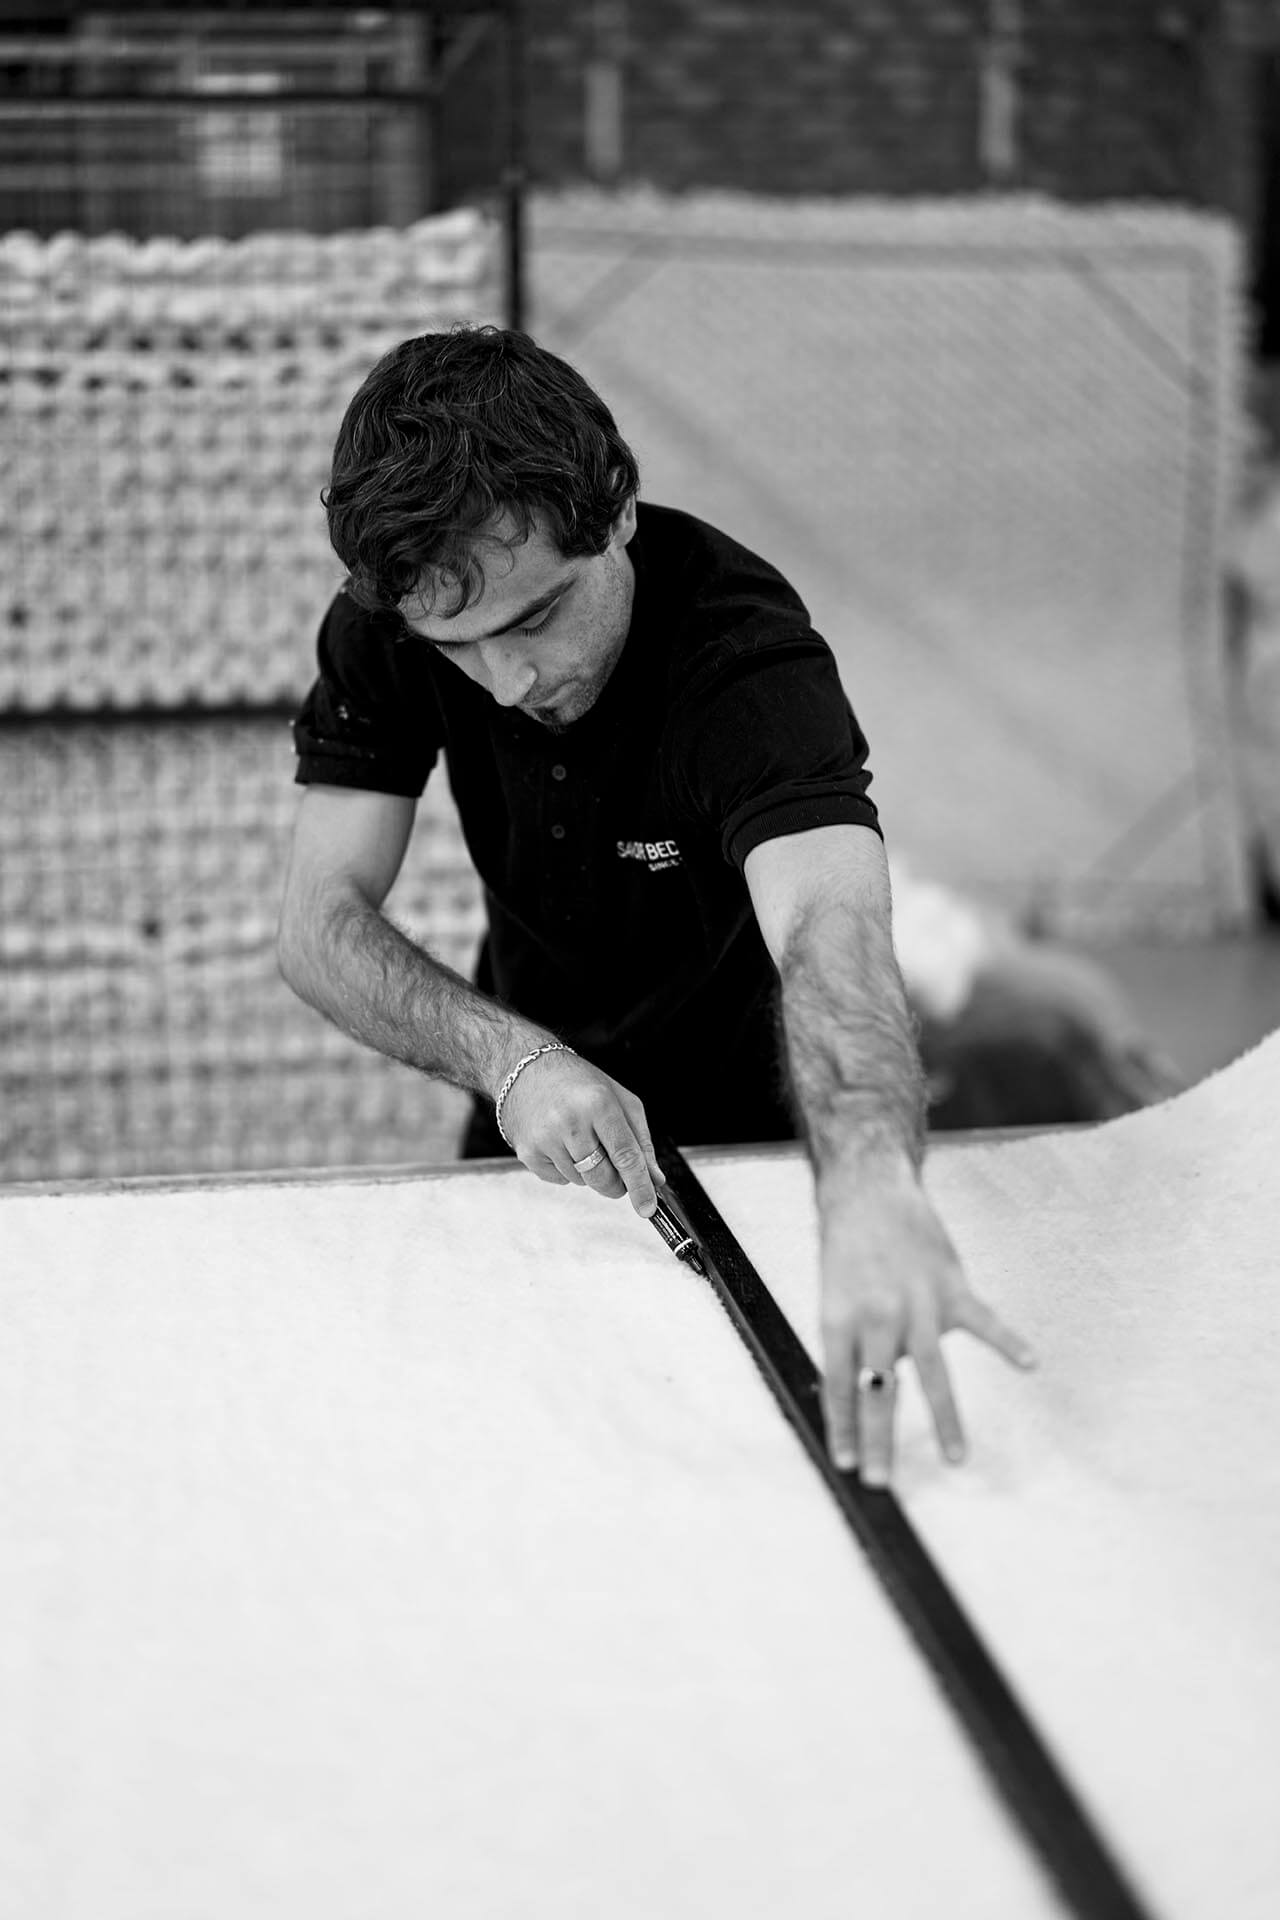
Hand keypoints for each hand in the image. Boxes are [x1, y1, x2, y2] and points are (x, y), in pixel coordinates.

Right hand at [500, 1049, 664, 1215]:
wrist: (526, 1070)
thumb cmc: (578, 1083)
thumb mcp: (620, 1100)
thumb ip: (641, 1141)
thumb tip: (654, 1179)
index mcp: (598, 1104)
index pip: (626, 1155)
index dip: (640, 1186)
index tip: (648, 1208)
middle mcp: (570, 1122)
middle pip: (603, 1177)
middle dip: (616, 1184)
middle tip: (617, 1173)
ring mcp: (545, 1139)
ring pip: (582, 1181)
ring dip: (590, 1172)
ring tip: (581, 1140)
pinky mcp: (528, 1152)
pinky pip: (560, 1180)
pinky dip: (567, 1170)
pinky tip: (561, 1144)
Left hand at [818, 1158, 1035, 1485]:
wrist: (870, 1191)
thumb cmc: (847, 1251)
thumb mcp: (833, 1298)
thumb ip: (850, 1345)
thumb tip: (859, 1397)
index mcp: (840, 1320)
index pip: (839, 1385)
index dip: (842, 1427)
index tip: (845, 1466)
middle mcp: (877, 1316)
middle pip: (878, 1388)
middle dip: (878, 1438)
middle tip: (880, 1480)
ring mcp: (917, 1302)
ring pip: (932, 1370)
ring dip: (945, 1418)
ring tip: (955, 1459)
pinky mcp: (950, 1286)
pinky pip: (983, 1321)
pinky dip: (1008, 1342)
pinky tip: (1030, 1364)